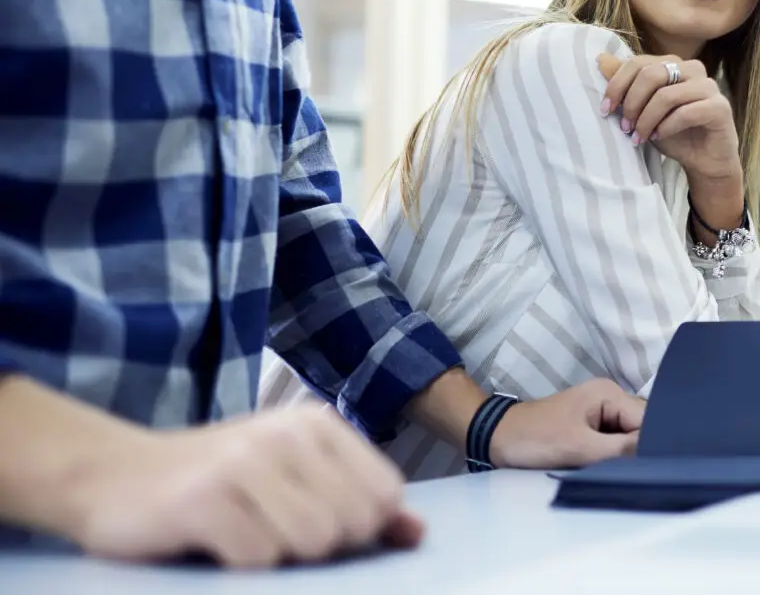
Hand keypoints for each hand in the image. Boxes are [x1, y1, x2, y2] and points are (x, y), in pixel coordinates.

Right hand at [70, 404, 419, 568]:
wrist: (113, 476)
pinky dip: (242, 564)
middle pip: (353, 524)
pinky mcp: (205, 500)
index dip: (360, 527)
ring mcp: (245, 463)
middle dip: (320, 546)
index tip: (315, 521)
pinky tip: (216, 543)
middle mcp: (287, 434)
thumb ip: (358, 501)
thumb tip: (416, 533)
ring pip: (313, 543)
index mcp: (318, 424)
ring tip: (246, 534)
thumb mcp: (294, 477)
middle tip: (271, 529)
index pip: (385, 495)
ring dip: (280, 557)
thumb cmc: (217, 482)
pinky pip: (260, 558)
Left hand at [491, 379, 644, 469]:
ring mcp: (602, 412)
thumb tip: (657, 454)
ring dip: (629, 455)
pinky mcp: (593, 427)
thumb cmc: (534, 439)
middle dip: (643, 449)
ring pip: (631, 436)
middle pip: (643, 426)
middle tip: (642, 476)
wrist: (496, 438)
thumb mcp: (578, 447)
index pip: (649, 419)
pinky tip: (614, 470)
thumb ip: (620, 450)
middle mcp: (610, 397)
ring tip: (628, 474)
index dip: (653, 443)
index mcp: (609, 393)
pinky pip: (616, 441)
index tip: (655, 469)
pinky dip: (616, 456)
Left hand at [597, 52, 741, 185]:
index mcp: (673, 64)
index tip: (605, 110)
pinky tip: (658, 137)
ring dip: (646, 119)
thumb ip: (626, 86)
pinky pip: (686, 113)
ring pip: (667, 95)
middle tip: (624, 127)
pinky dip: (666, 127)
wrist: (703, 160)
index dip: (617, 85)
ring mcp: (709, 87)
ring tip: (638, 137)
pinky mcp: (720, 107)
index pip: (638, 63)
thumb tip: (601, 60)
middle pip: (651, 75)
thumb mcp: (642, 109)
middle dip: (632, 103)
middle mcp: (693, 69)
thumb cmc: (672, 133)